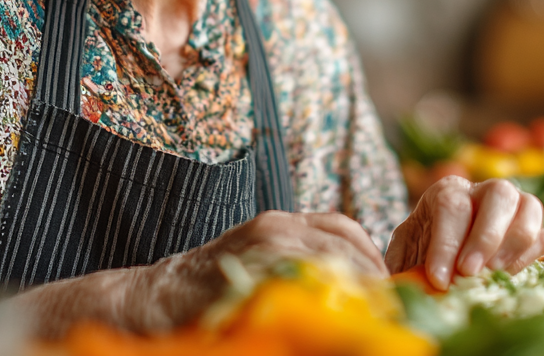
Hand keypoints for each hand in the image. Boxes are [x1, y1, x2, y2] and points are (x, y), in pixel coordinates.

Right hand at [18, 211, 385, 336]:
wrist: (153, 298)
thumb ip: (299, 267)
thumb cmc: (209, 288)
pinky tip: (334, 319)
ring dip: (359, 285)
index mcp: (281, 223)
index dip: (372, 256)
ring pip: (332, 257)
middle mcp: (276, 226)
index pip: (345, 228)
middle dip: (374, 272)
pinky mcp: (250, 273)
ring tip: (372, 314)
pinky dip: (325, 299)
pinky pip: (301, 282)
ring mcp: (262, 247)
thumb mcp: (260, 265)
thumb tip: (353, 294)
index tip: (389, 287)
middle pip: (346, 239)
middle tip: (390, 305)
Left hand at [385, 176, 543, 290]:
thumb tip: (405, 285)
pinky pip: (542, 235)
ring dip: (514, 244)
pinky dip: (530, 256)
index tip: (438, 279)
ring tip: (493, 275)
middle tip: (469, 272)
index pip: (451, 206)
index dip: (446, 244)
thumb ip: (406, 265)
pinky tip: (509, 275)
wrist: (442, 256)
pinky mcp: (532, 228)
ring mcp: (513, 206)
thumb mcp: (405, 254)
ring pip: (529, 206)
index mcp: (447, 191)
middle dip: (486, 236)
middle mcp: (483, 190)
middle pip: (499, 194)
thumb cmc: (421, 252)